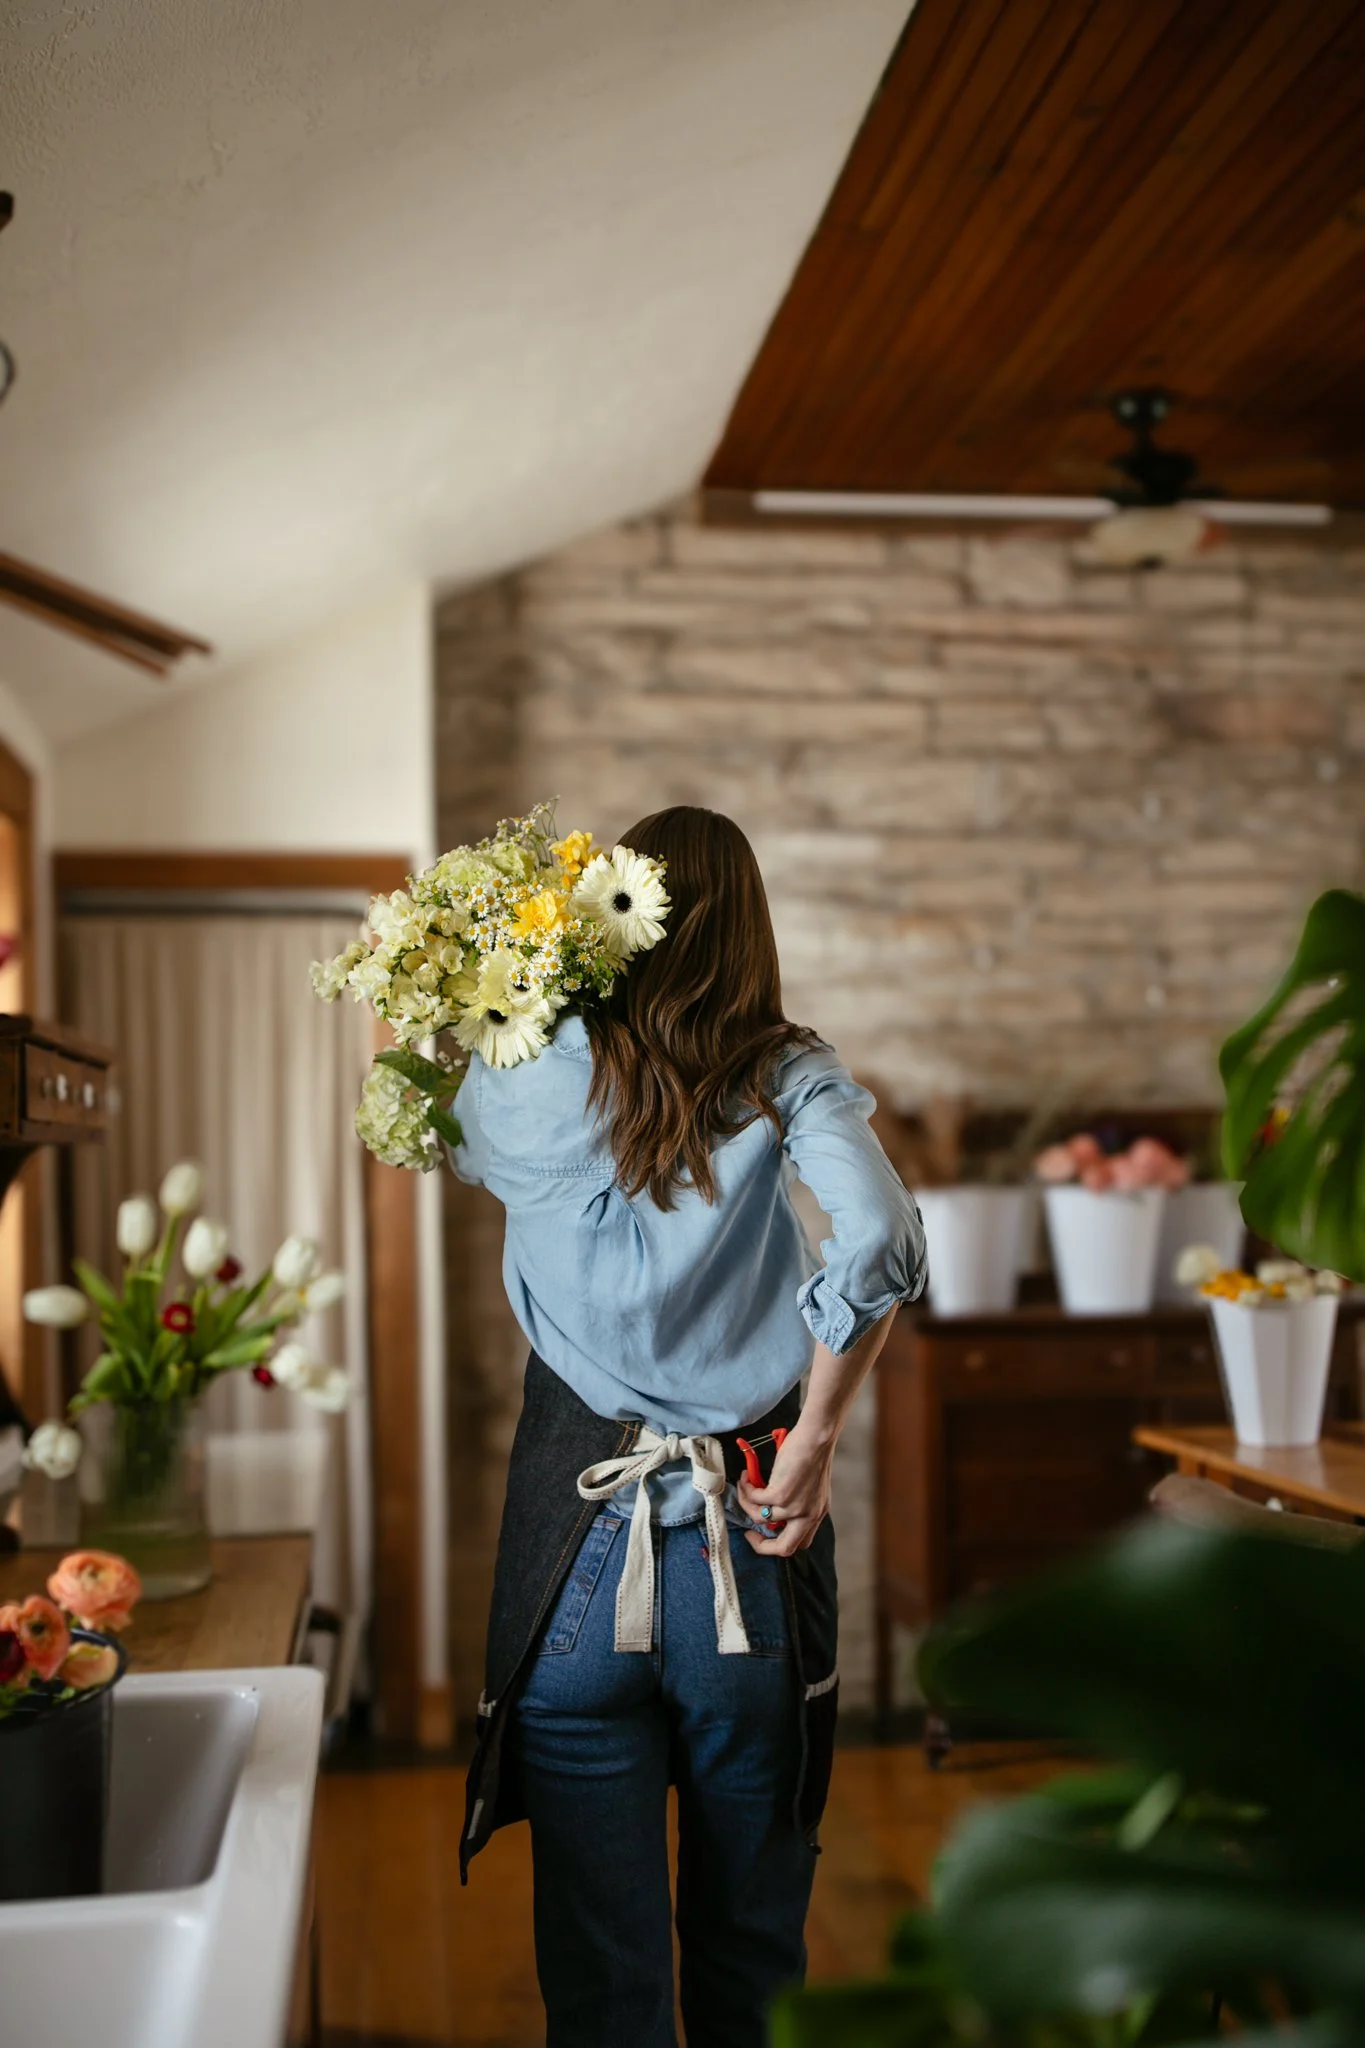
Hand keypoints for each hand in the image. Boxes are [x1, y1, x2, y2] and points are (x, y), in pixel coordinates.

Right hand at [737, 1422, 834, 1556]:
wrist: (816, 1437)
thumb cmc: (812, 1453)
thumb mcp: (812, 1487)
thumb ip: (799, 1502)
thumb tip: (771, 1506)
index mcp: (816, 1515)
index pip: (800, 1543)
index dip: (779, 1542)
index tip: (765, 1531)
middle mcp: (807, 1516)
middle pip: (784, 1548)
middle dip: (761, 1545)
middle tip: (748, 1532)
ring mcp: (794, 1507)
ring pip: (759, 1518)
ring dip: (746, 1502)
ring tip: (745, 1485)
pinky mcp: (781, 1495)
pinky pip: (755, 1499)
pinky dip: (746, 1488)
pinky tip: (746, 1477)